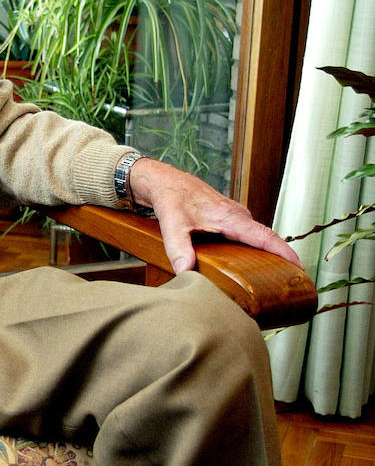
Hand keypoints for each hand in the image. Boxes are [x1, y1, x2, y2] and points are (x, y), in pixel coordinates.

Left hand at [127, 158, 300, 274]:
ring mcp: (237, 218)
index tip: (299, 267)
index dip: (284, 252)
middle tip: (292, 283)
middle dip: (283, 260)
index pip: (265, 236)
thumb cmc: (172, 199)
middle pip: (268, 240)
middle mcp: (239, 216)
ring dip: (269, 255)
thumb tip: (185, 271)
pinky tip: (253, 265)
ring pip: (258, 238)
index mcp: (231, 217)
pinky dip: (256, 249)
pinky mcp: (231, 220)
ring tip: (277, 279)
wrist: (167, 182)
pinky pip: (250, 236)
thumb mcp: (172, 224)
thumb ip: (178, 248)